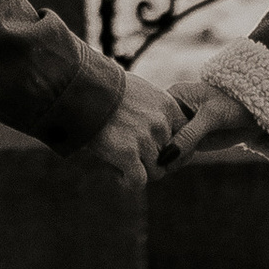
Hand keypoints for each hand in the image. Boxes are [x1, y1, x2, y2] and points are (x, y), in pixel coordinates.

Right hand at [81, 65, 179, 181]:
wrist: (84, 87)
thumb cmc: (108, 88)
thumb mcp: (142, 92)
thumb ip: (156, 112)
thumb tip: (160, 132)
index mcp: (169, 107)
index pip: (185, 139)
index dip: (172, 150)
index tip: (158, 154)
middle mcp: (161, 124)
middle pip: (169, 158)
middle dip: (153, 160)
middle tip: (135, 158)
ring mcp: (145, 139)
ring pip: (155, 172)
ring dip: (140, 171)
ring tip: (122, 163)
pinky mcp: (127, 153)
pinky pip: (138, 181)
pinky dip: (129, 182)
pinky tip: (119, 174)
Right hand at [161, 79, 264, 164]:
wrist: (254, 114)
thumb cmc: (233, 104)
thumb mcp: (211, 116)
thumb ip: (189, 134)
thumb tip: (168, 155)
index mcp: (173, 95)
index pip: (155, 116)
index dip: (153, 132)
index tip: (155, 148)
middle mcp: (173, 111)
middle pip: (158, 132)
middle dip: (160, 147)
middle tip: (165, 159)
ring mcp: (181, 127)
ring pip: (167, 145)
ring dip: (169, 156)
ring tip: (176, 161)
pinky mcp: (191, 141)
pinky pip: (178, 153)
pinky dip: (178, 160)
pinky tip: (181, 162)